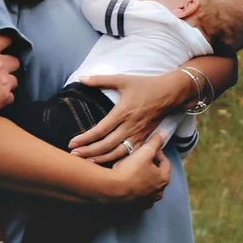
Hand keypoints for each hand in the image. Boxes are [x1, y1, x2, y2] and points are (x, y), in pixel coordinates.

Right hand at [0, 9, 17, 124]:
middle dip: (7, 64)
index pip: (7, 38)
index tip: (0, 47)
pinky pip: (11, 95)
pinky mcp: (4, 97)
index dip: (5, 43)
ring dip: (6, 80)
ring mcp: (3, 81)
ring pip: (15, 78)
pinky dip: (4, 96)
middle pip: (14, 60)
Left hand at [68, 71, 191, 163]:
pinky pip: (130, 154)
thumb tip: (81, 78)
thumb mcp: (123, 79)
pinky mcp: (145, 139)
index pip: (100, 130)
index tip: (72, 143)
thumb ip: (101, 79)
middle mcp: (130, 126)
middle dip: (89, 152)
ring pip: (118, 153)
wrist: (170, 93)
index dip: (85, 138)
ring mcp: (138, 134)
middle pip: (107, 145)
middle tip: (74, 156)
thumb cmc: (146, 85)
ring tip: (87, 162)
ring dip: (102, 159)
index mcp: (123, 112)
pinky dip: (119, 160)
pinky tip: (108, 164)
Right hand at [94, 134, 173, 205]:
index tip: (150, 149)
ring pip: (148, 187)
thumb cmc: (131, 169)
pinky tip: (128, 182)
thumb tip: (163, 134)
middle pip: (158, 176)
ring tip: (134, 170)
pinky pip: (138, 195)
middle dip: (152, 166)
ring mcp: (147, 201)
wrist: (112, 188)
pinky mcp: (135, 206)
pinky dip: (136, 189)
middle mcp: (158, 192)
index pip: (166, 163)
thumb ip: (156, 142)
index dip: (158, 153)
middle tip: (142, 159)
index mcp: (163, 179)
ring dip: (144, 178)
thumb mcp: (145, 151)